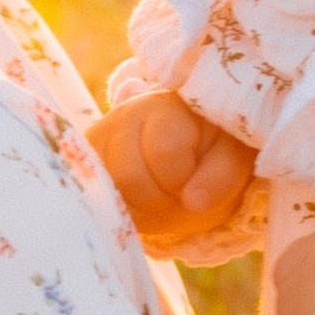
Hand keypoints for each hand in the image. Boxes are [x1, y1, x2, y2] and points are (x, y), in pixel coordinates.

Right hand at [88, 92, 257, 254]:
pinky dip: (114, 207)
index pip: (164, 152)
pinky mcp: (84, 156)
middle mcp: (127, 113)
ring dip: (134, 206)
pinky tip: (132, 199)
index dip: (181, 180)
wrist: (186, 145)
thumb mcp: (231, 159)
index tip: (193, 179)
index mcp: (169, 107)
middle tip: (172, 191)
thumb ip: (221, 177)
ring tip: (153, 194)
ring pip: (104, 189)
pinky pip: (89, 193)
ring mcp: (100, 134)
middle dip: (156, 198)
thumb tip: (192, 202)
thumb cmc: (212, 151)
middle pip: (128, 176)